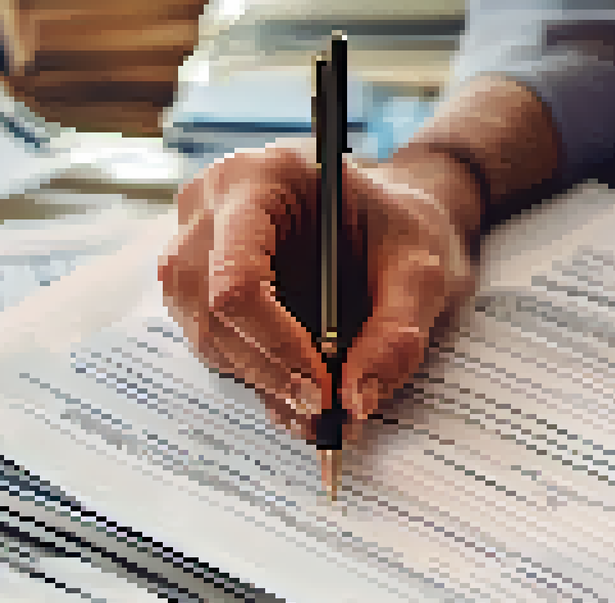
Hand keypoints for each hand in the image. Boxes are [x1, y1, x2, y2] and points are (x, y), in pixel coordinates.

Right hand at [158, 139, 473, 441]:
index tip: (321, 386)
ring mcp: (193, 246)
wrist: (385, 221)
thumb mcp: (421, 272)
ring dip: (262, 380)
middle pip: (209, 310)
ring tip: (322, 403)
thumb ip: (396, 333)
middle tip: (325, 410)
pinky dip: (259, 375)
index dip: (275, 340)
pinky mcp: (198, 284)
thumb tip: (356, 400)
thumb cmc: (399, 230)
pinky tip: (302, 384)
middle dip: (269, 371)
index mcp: (258, 179)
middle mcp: (209, 207)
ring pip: (206, 336)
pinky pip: (213, 344)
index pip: (235, 273)